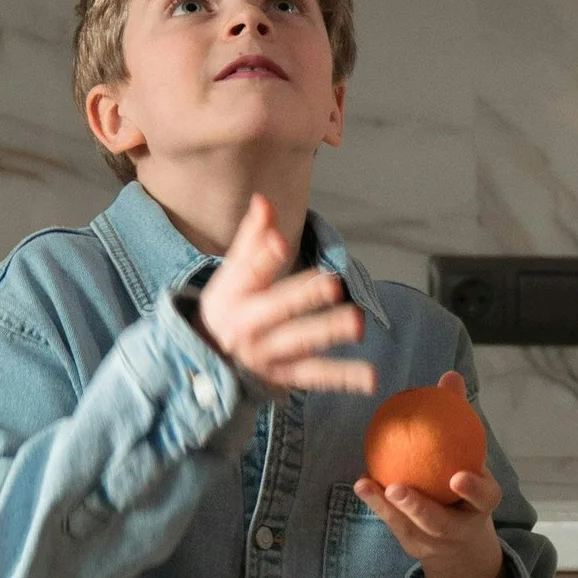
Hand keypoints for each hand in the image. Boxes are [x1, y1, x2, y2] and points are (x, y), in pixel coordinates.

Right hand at [197, 190, 375, 395]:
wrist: (207, 359)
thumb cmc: (229, 304)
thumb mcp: (232, 272)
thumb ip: (252, 237)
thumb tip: (264, 199)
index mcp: (236, 293)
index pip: (249, 273)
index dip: (263, 257)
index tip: (279, 243)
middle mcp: (250, 325)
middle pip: (279, 309)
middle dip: (305, 298)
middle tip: (332, 285)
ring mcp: (268, 353)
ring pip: (301, 342)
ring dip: (328, 332)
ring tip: (358, 323)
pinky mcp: (286, 375)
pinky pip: (316, 376)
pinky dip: (344, 378)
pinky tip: (371, 378)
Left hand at [358, 385, 509, 577]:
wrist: (462, 539)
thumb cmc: (465, 483)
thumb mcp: (470, 455)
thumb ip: (459, 418)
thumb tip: (449, 376)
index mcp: (482, 505)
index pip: (485, 498)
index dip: (474, 489)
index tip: (457, 476)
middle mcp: (459, 528)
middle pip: (440, 523)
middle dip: (418, 508)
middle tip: (397, 488)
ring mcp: (433, 541)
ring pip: (410, 527)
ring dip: (385, 507)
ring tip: (366, 485)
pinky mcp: (411, 543)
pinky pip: (392, 523)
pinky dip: (376, 504)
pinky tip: (361, 483)